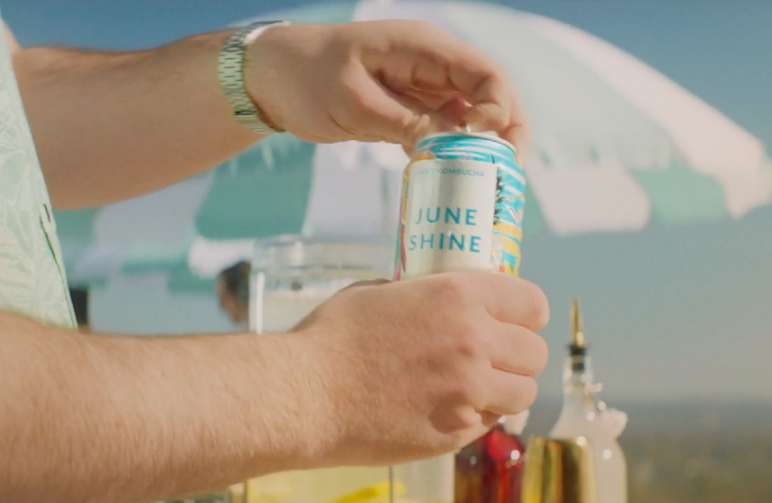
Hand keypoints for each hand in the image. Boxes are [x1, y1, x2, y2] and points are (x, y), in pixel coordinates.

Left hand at [244, 21, 528, 157]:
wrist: (269, 79)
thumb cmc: (305, 79)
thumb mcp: (354, 104)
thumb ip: (405, 122)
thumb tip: (458, 143)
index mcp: (423, 49)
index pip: (487, 74)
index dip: (500, 110)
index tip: (484, 146)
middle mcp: (431, 65)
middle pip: (490, 96)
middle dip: (502, 133)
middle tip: (501, 175)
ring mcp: (422, 88)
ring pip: (471, 116)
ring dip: (479, 148)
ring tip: (480, 185)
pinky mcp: (408, 109)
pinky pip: (444, 130)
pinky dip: (451, 153)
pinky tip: (444, 180)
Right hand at [289, 271, 548, 466]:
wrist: (305, 395)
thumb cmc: (332, 338)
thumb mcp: (380, 293)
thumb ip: (424, 296)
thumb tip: (442, 301)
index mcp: (459, 296)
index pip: (532, 303)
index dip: (526, 313)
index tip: (516, 320)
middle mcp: (475, 342)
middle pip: (534, 353)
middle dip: (518, 355)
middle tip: (494, 358)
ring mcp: (469, 392)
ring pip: (523, 393)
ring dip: (505, 390)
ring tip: (477, 387)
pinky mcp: (457, 433)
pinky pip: (490, 423)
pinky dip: (478, 416)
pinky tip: (448, 408)